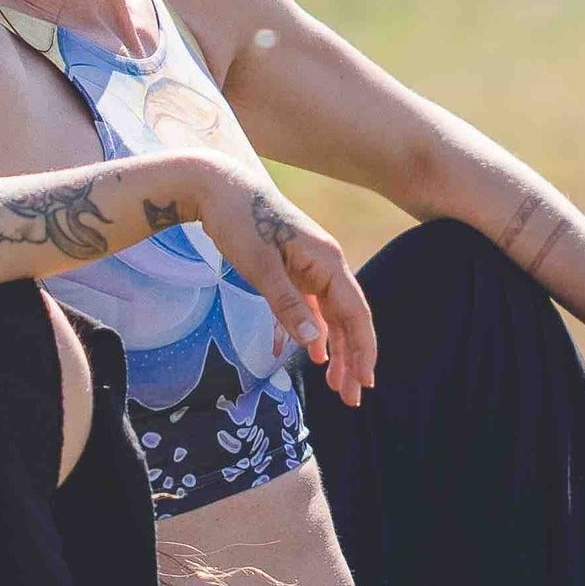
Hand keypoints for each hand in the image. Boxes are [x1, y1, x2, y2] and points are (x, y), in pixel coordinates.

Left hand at [192, 164, 376, 400]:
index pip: (356, 313)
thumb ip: (287, 305)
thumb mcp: (260, 267)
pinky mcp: (296, 269)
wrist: (219, 186)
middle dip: (354, 359)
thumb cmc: (240, 221)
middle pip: (349, 319)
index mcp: (327, 261)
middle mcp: (327, 264)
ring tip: (338, 388)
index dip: (364, 349)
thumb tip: (314, 345)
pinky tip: (321, 356)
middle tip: (352, 399)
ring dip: (339, 351)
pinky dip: (320, 333)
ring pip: (334, 316)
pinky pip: (316, 307)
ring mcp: (313, 267)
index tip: (365, 383)